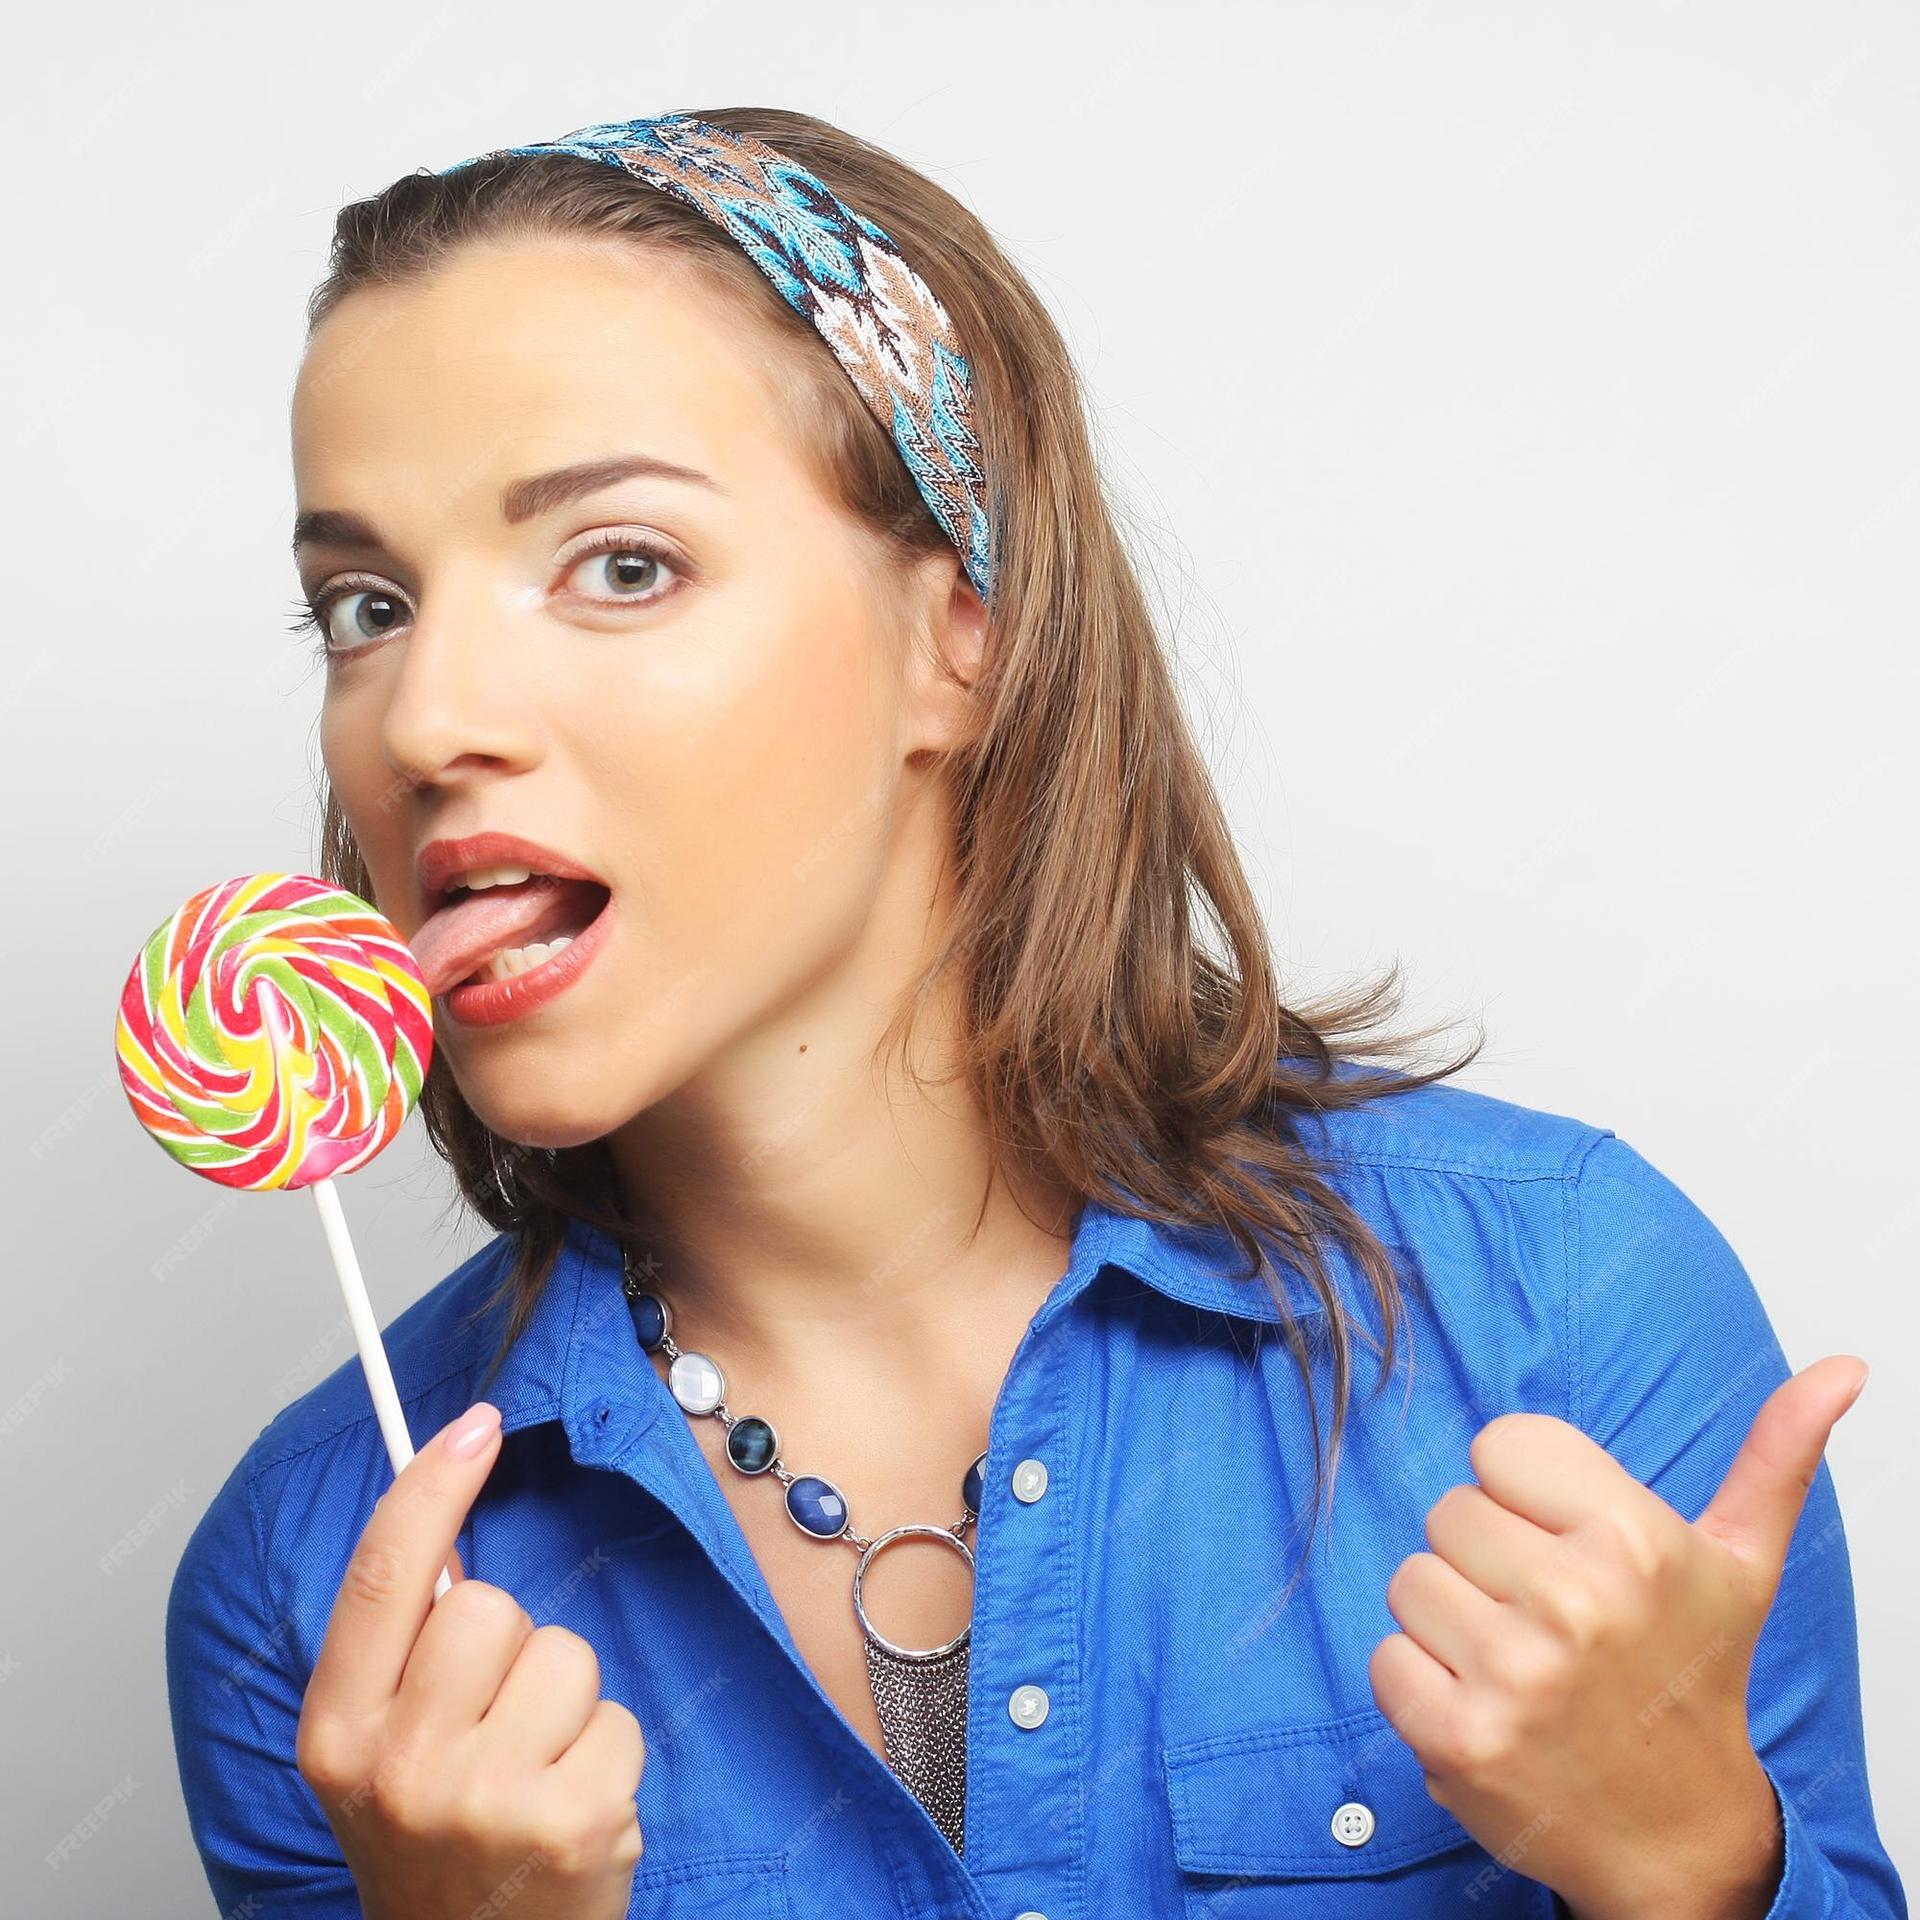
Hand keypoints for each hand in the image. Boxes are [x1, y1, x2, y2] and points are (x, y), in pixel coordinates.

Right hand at [296, 1402, 645, 1919]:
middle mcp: (399, 1766)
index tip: (478, 1424)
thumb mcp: (378, 1755)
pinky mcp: (570, 1822)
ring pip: (566, 1655)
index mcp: (338, 1735)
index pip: (383, 1578)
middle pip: (490, 1606)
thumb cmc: (436, 1844)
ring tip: (536, 1773)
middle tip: (494, 1725)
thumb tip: (446, 1513)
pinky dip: (609, 1757)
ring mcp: (484, 1800)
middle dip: (510, 1646)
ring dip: (567, 1705)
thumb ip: (402, 1652)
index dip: (430, 1487)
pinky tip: (573, 1811)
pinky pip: (619, 1719)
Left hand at [1370, 1354, 1867, 1919]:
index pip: (1498, 1445)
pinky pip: (1385, 1657)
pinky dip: (1420, 1684)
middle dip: (1486, 1559)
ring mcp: (1514, 1674)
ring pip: (1410, 1580)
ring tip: (1518, 1659)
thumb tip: (1844, 1366)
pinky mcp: (1459, 1736)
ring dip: (1450, 1621)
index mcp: (1633, 1538)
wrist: (1679, 1835)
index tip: (1565, 1544)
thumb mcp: (1740, 1563)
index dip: (1523, 1494)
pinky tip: (1484, 1705)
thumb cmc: (1693, 1682)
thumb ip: (1776, 1455)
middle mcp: (1575, 1601)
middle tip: (1546, 1614)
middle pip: (1448, 1512)